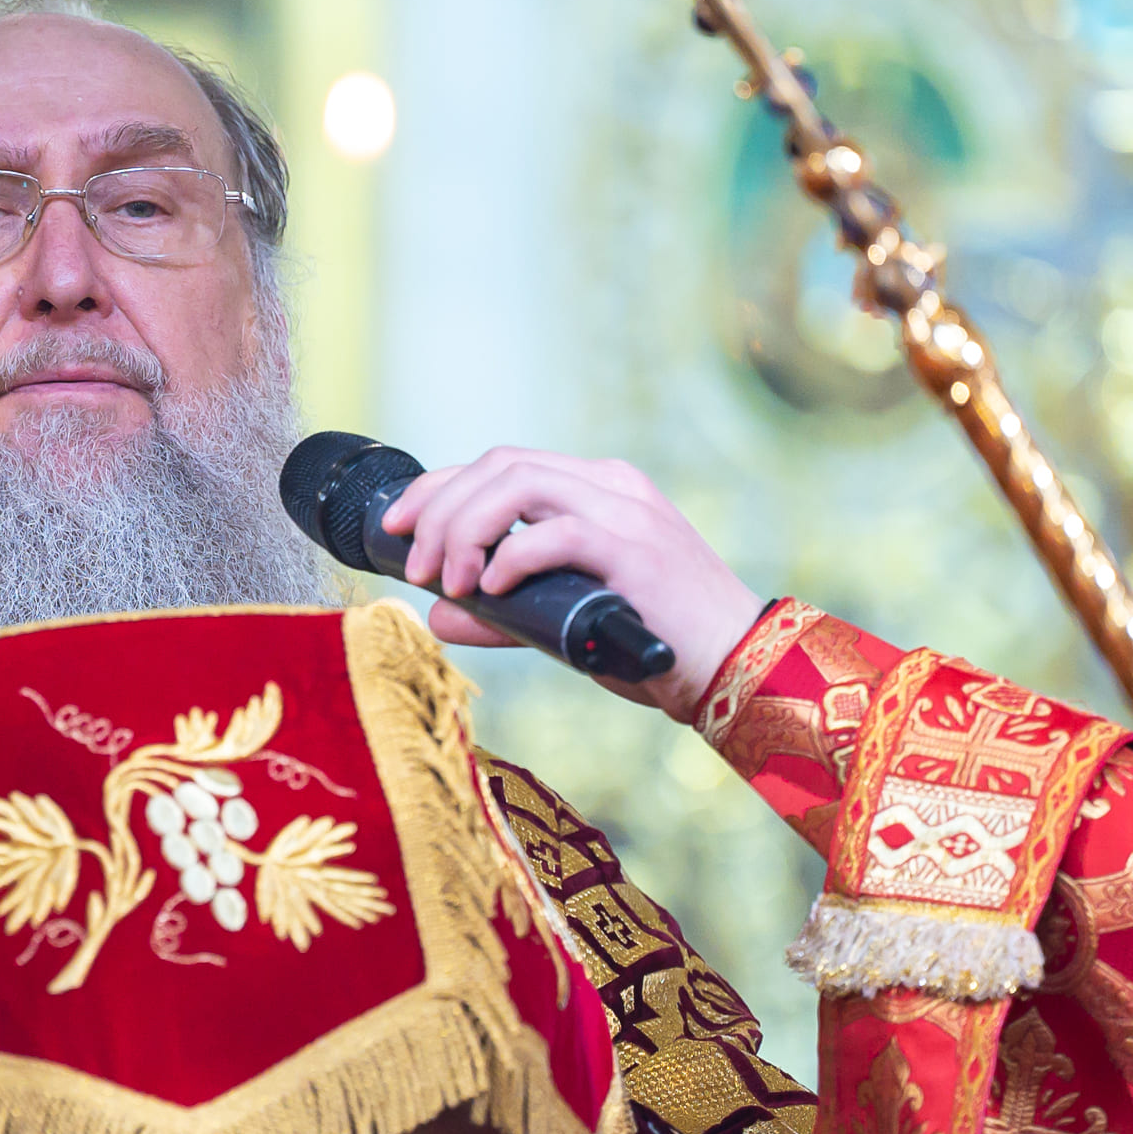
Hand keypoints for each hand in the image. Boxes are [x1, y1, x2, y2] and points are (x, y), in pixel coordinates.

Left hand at [379, 448, 762, 722]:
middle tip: (414, 567)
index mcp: (596, 490)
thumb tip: (436, 617)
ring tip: (447, 580)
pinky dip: (511, 556)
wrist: (737, 669)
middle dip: (439, 509)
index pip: (500, 465)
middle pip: (500, 465)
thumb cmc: (654, 646)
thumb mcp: (564, 624)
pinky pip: (558, 533)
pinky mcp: (637, 550)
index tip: (395, 528)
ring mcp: (627, 512)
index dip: (438, 488)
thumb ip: (503, 616)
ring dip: (465, 529)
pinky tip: (490, 588)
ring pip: (521, 483)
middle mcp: (610, 487)